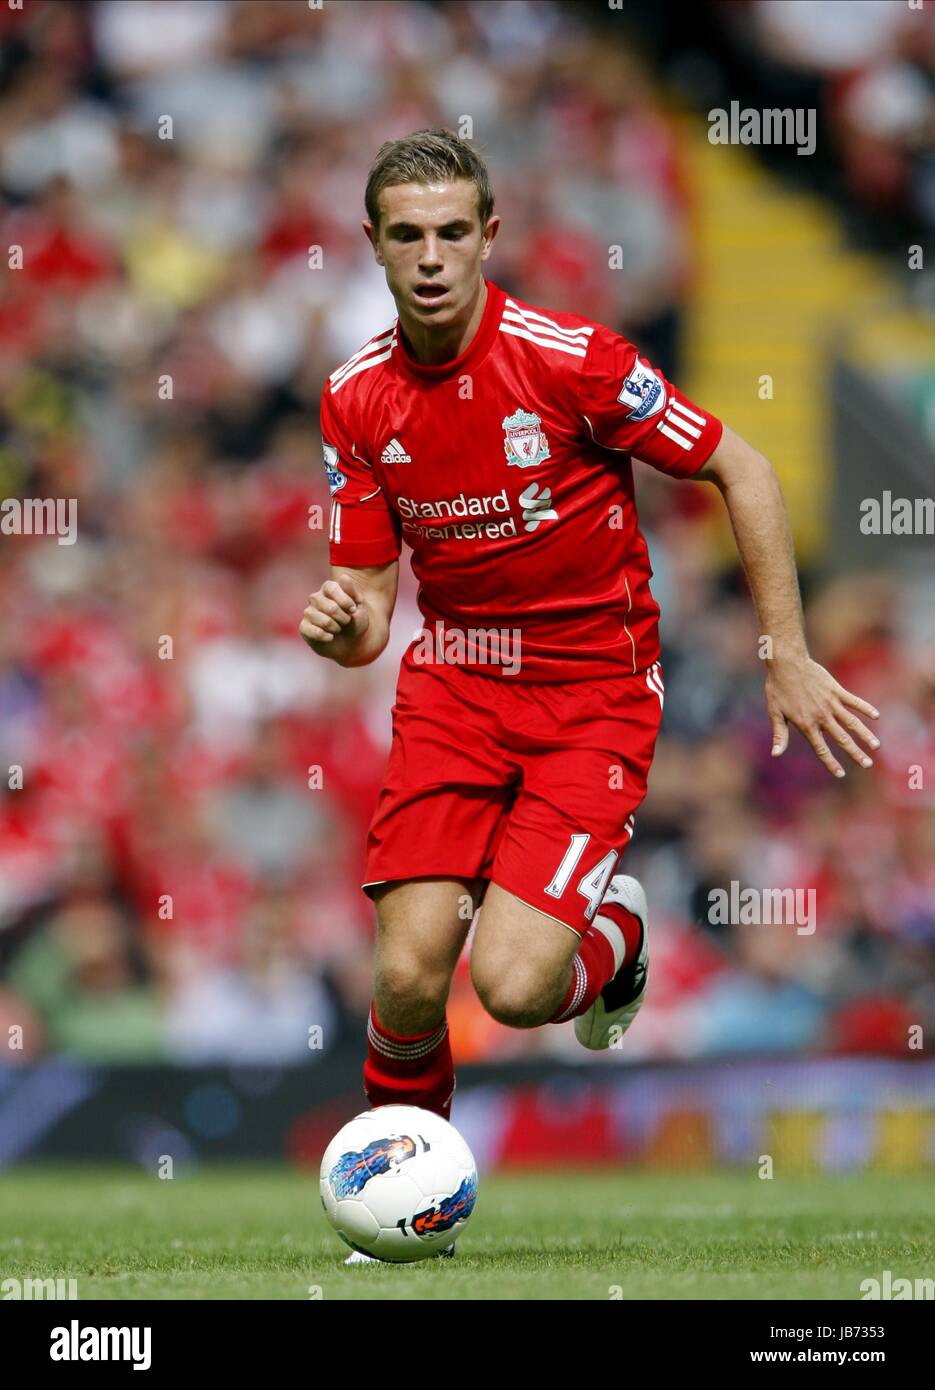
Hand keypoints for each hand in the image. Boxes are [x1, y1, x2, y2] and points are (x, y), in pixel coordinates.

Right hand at [299, 574, 368, 657]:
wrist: (351, 642)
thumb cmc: (355, 620)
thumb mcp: (358, 605)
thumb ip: (351, 591)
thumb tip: (344, 577)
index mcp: (328, 588)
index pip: (331, 588)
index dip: (344, 601)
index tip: (353, 609)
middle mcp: (315, 598)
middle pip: (330, 607)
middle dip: (344, 618)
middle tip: (346, 621)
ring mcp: (308, 613)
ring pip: (324, 621)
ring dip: (337, 628)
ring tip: (338, 629)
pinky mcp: (304, 628)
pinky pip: (315, 632)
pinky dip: (327, 637)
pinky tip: (330, 637)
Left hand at [765, 655, 879, 777]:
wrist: (787, 663)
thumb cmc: (778, 688)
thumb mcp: (775, 713)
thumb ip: (779, 734)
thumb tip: (775, 754)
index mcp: (806, 725)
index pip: (821, 749)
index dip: (831, 763)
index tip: (840, 774)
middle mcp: (821, 717)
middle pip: (842, 739)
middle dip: (855, 753)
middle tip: (867, 764)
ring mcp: (831, 703)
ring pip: (852, 723)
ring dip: (865, 735)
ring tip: (876, 746)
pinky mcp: (836, 690)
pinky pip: (854, 701)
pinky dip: (865, 708)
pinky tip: (876, 716)